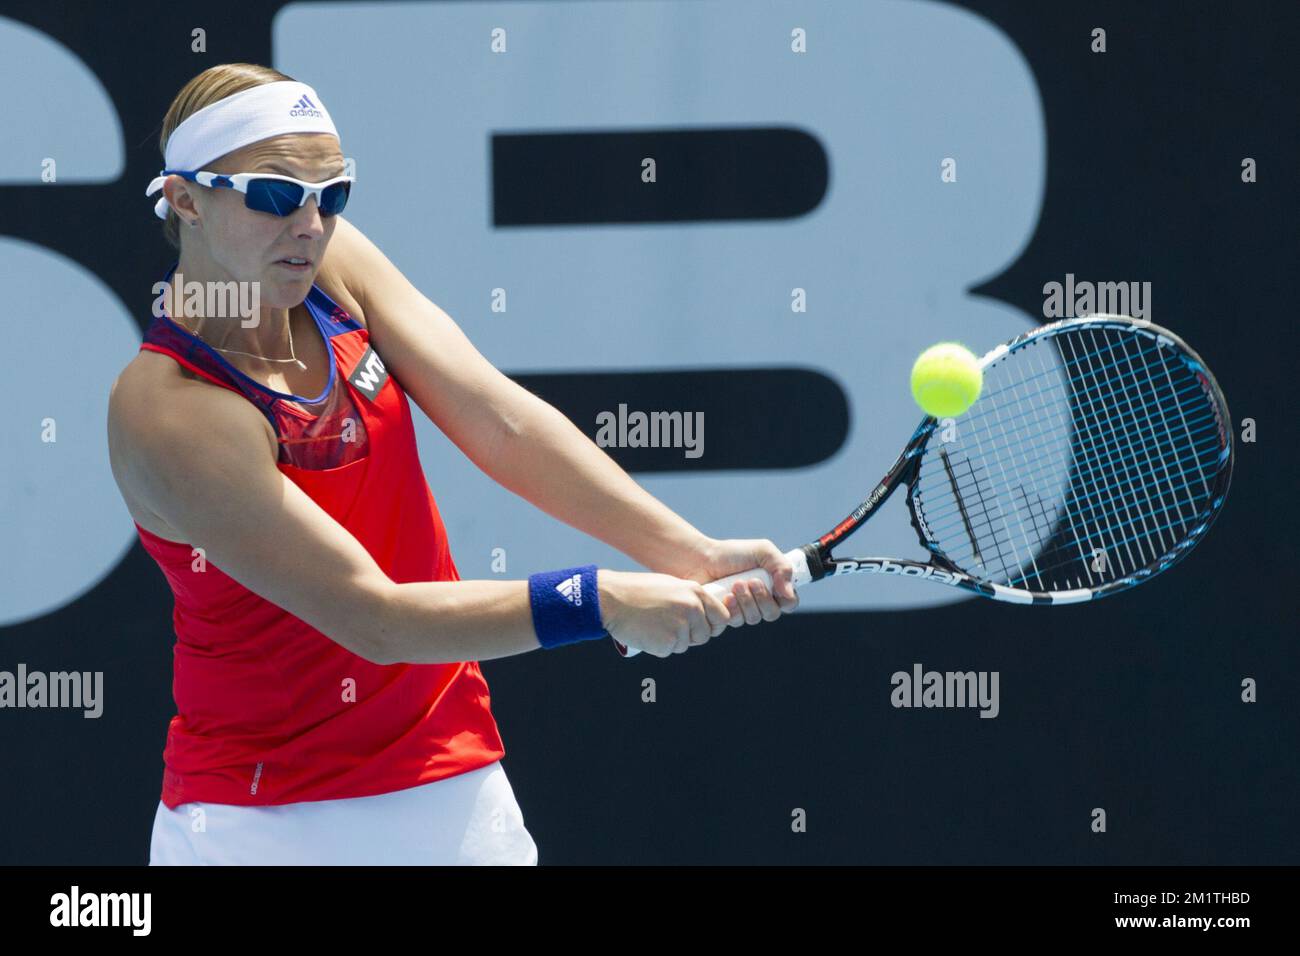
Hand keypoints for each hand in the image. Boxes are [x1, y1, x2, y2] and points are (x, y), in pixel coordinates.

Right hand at [596, 569, 732, 657]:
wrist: (612, 599)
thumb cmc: (637, 591)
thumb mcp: (671, 586)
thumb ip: (689, 600)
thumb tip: (702, 616)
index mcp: (696, 593)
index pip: (721, 617)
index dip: (712, 625)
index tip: (702, 627)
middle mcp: (692, 609)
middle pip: (704, 635)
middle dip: (691, 636)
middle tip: (670, 628)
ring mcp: (681, 627)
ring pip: (685, 644)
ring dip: (672, 641)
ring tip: (653, 624)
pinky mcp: (667, 643)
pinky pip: (669, 651)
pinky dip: (658, 646)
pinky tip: (647, 632)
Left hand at [673, 537, 799, 626]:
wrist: (700, 559)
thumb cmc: (730, 554)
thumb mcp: (762, 551)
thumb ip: (782, 567)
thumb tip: (788, 593)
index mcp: (772, 586)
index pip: (789, 603)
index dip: (785, 599)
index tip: (774, 584)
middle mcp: (759, 601)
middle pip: (772, 614)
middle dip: (761, 598)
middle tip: (749, 581)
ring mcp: (742, 610)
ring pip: (754, 619)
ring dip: (746, 601)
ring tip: (734, 585)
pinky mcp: (726, 617)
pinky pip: (736, 622)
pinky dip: (733, 609)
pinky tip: (725, 597)